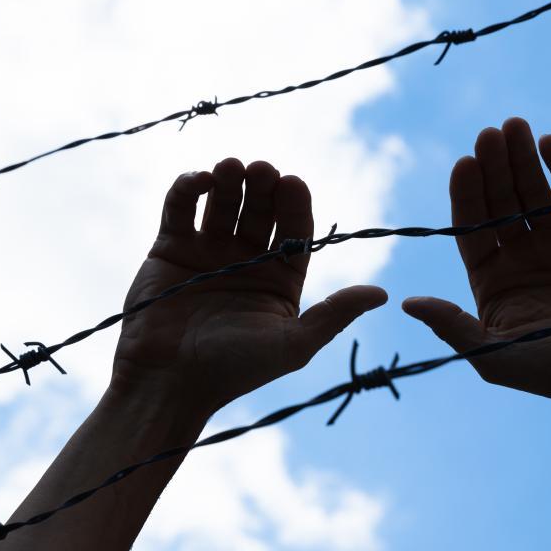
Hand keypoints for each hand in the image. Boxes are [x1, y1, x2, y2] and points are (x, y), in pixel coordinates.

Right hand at [112, 158, 386, 419]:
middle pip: (260, 209)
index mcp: (279, 279)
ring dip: (228, 180)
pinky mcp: (170, 248)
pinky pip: (180, 208)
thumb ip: (335, 314)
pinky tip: (200, 180)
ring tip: (230, 167)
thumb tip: (384, 294)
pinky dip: (188, 188)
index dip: (295, 203)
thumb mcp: (293, 345)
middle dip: (263, 186)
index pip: (295, 229)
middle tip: (262, 170)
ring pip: (222, 202)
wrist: (167, 383)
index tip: (292, 183)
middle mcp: (246, 260)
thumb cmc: (233, 369)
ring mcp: (207, 251)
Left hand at [402, 118, 550, 416]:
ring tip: (515, 126)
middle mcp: (520, 257)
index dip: (466, 194)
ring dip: (523, 159)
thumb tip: (407, 303)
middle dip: (494, 167)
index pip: (470, 227)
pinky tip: (550, 143)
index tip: (463, 164)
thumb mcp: (493, 356)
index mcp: (491, 279)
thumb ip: (453, 327)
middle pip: (500, 201)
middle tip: (489, 134)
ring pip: (535, 192)